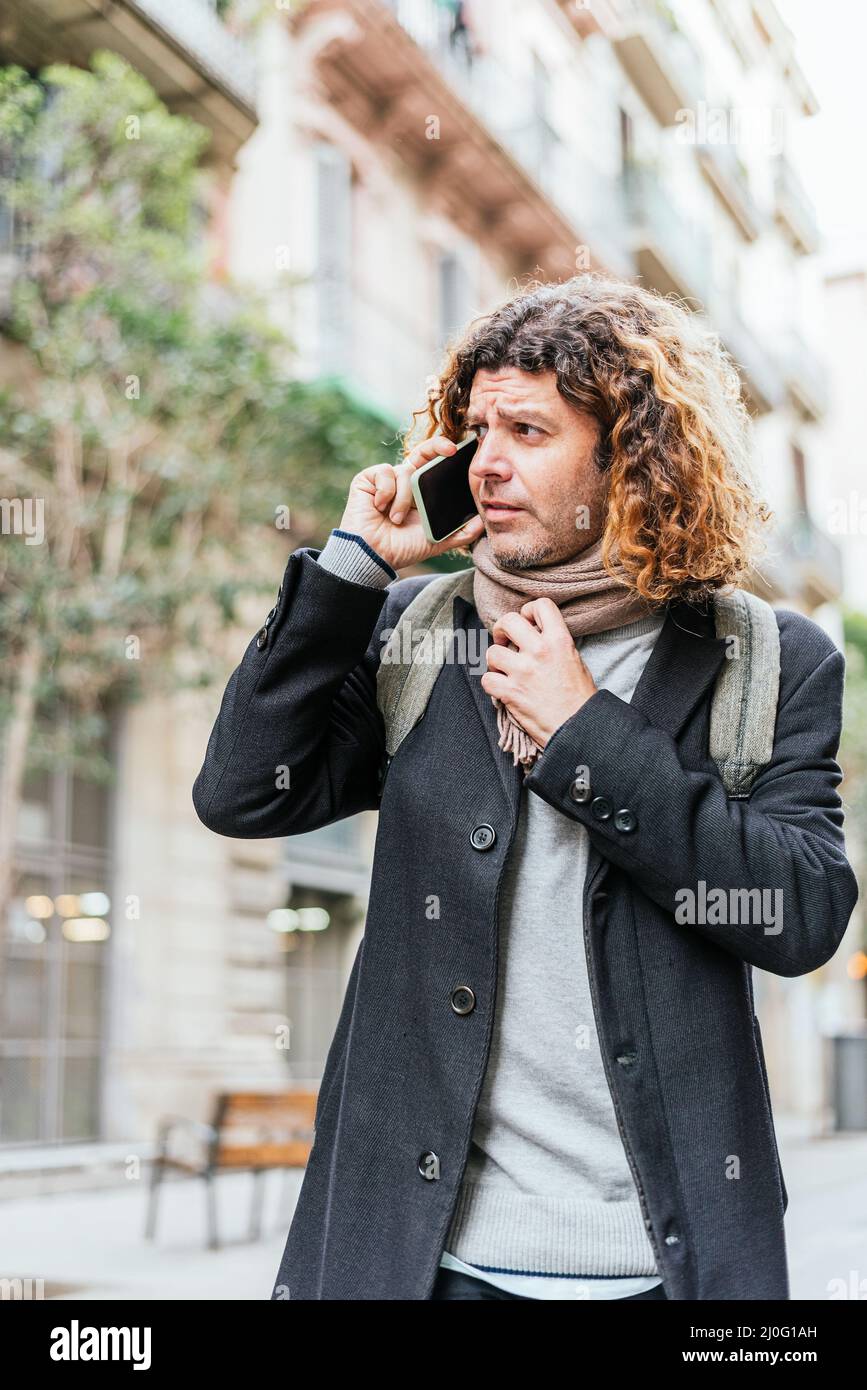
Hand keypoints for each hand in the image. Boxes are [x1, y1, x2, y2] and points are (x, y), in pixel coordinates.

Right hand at [338, 434, 484, 570]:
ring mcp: (386, 479)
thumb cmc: (403, 549)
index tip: (459, 451)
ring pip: (405, 471)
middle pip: (423, 452)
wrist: (375, 556)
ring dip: (403, 498)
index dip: (446, 453)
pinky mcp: (367, 479)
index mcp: (421, 492)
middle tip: (450, 449)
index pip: (435, 465)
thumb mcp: (438, 540)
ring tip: (396, 519)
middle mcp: (404, 481)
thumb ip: (461, 532)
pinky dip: (386, 492)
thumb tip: (483, 522)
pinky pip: (384, 472)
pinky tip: (380, 508)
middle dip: (437, 446)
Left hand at [480, 597, 597, 748]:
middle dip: (501, 630)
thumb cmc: (579, 698)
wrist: (579, 728)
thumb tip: (535, 634)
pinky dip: (492, 685)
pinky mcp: (510, 692)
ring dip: (495, 662)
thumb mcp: (575, 659)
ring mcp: (523, 671)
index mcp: (559, 640)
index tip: (526, 624)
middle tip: (505, 642)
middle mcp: (539, 651)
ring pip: (491, 651)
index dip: (528, 611)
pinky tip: (502, 689)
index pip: (540, 605)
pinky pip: (486, 679)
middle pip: (507, 621)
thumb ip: (554, 643)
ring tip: (505, 670)